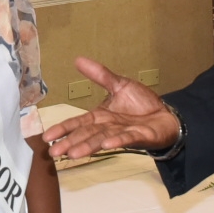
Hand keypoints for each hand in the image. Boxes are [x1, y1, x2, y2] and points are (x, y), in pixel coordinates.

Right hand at [43, 56, 180, 159]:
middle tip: (54, 152)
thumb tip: (78, 59)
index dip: (63, 129)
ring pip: (101, 140)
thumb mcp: (119, 85)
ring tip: (73, 153)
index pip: (78, 123)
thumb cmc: (142, 104)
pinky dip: (117, 142)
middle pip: (86, 135)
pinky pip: (126, 139)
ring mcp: (122, 133)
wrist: (166, 114)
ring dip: (87, 146)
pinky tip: (106, 146)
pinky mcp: (139, 136)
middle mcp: (108, 127)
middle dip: (70, 143)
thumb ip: (100, 75)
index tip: (47, 136)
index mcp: (100, 117)